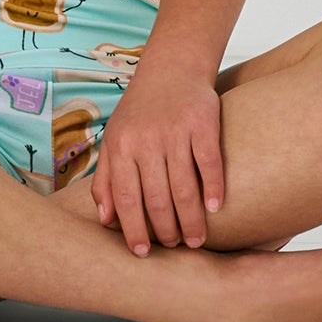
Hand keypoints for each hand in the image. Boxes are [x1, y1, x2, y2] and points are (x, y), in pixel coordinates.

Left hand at [90, 65, 223, 255]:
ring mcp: (174, 132)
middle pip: (156, 198)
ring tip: (196, 240)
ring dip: (191, 220)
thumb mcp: (114, 139)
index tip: (141, 253)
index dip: (133, 229)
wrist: (170, 68)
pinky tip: (217, 209)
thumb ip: (105, 178)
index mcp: (120, 145)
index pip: (125, 197)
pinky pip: (209, 163)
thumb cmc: (139, 111)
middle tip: (174, 248)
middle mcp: (145, 140)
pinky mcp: (202, 124)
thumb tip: (104, 220)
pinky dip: (214, 189)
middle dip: (165, 230)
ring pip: (183, 187)